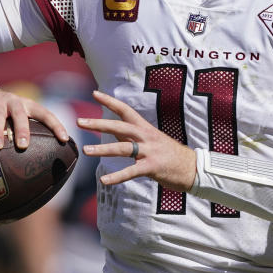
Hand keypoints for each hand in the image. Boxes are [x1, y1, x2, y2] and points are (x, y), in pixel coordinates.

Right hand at [0, 86, 68, 149]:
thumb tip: (43, 161)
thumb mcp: (18, 117)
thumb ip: (29, 131)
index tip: (64, 139)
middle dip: (22, 130)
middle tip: (23, 146)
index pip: (45, 114)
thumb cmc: (6, 114)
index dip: (56, 125)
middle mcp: (14, 102)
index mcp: (28, 106)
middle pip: (20, 115)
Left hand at [77, 90, 196, 191]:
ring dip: (102, 149)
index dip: (110, 101)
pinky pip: (131, 171)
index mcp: (145, 128)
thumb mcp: (152, 140)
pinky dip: (117, 176)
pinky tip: (104, 180)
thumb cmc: (170, 154)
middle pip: (119, 126)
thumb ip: (134, 137)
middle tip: (80, 121)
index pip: (125, 110)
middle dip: (98, 124)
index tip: (94, 92)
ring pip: (122, 148)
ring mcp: (149, 151)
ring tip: (85, 151)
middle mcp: (146, 136)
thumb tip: (115, 133)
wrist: (192, 167)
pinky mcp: (152, 167)